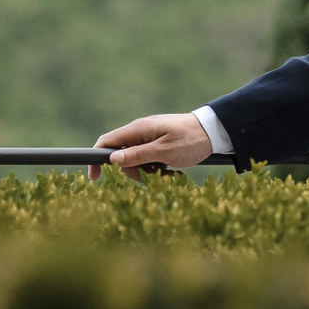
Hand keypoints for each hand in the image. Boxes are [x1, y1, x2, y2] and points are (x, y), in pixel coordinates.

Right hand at [91, 112, 212, 177]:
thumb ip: (138, 155)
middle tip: (153, 177)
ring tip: (170, 174)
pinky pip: (150, 162)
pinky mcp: (159, 145)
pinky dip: (159, 170)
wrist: (214, 132)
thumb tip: (112, 160)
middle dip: (134, 172)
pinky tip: (174, 171)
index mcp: (138, 130)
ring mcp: (150, 139)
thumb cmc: (190, 139)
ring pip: (137, 163)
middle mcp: (140, 133)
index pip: (106, 142)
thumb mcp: (164, 151)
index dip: (97, 159)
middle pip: (122, 158)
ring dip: (150, 173)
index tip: (95, 178)